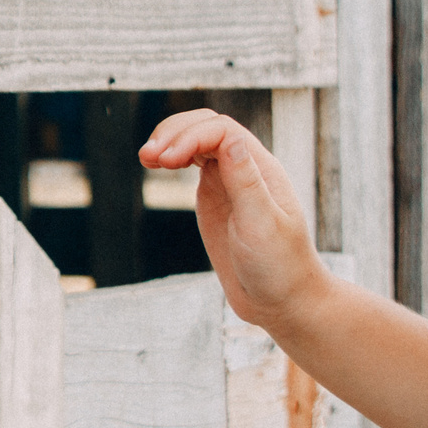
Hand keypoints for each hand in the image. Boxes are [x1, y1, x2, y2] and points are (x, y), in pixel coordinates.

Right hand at [140, 109, 324, 331]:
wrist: (281, 301)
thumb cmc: (279, 267)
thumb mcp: (262, 225)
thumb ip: (245, 181)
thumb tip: (229, 138)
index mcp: (261, 169)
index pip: (222, 131)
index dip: (190, 136)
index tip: (166, 161)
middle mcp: (245, 168)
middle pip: (207, 126)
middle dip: (175, 133)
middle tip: (147, 156)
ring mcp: (228, 181)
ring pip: (197, 140)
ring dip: (170, 141)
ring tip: (146, 158)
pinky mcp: (214, 197)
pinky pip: (192, 163)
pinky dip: (172, 157)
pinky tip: (156, 164)